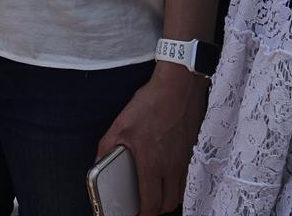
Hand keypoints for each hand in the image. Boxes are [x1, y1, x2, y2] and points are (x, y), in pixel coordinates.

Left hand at [95, 63, 208, 215]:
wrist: (178, 88)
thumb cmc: (150, 105)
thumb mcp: (120, 125)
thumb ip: (107, 148)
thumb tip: (99, 164)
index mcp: (151, 163)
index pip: (150, 203)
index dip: (142, 214)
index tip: (134, 213)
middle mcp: (171, 167)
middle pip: (167, 204)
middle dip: (155, 209)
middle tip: (143, 205)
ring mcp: (184, 162)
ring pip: (179, 193)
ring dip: (167, 198)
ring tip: (154, 192)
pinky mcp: (192, 153)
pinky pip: (186, 178)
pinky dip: (177, 184)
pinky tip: (166, 175)